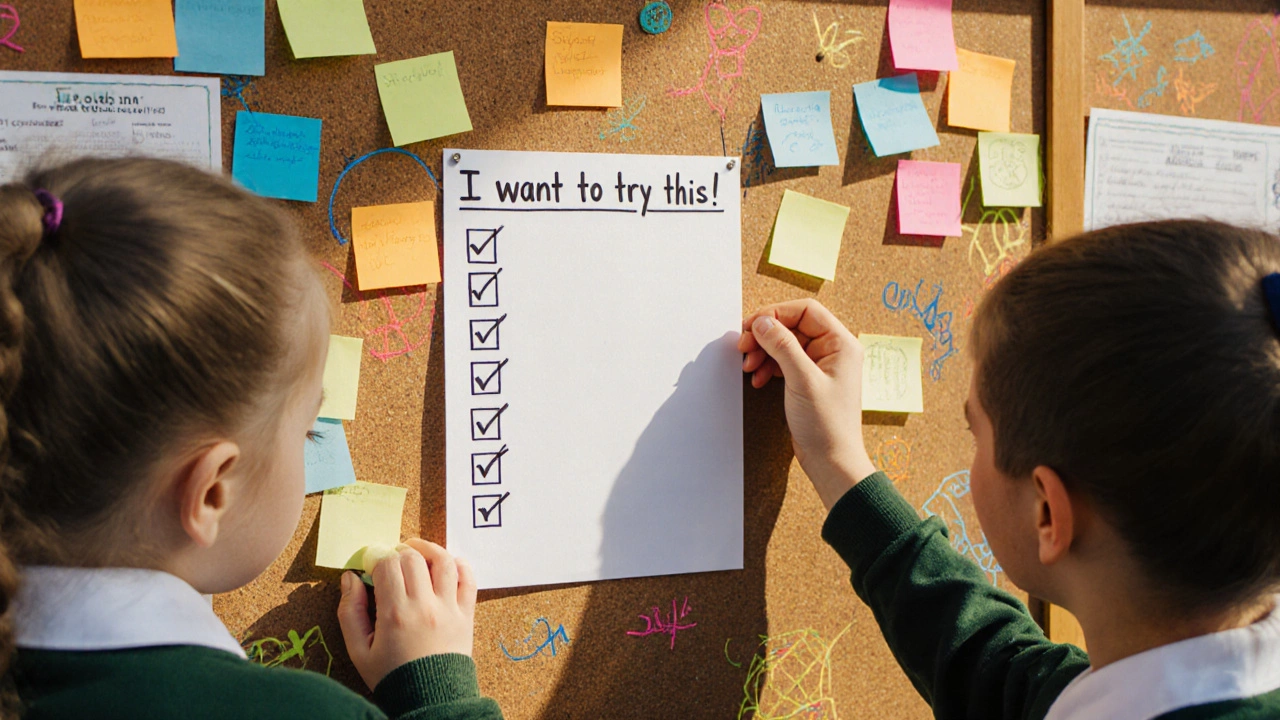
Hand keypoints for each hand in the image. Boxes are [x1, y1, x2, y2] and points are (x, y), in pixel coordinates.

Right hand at [337, 539, 476, 689]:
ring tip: (415, 550)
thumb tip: (350, 578)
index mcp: (395, 614)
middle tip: (390, 561)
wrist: (429, 699)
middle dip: (398, 553)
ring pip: (443, 562)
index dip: (376, 557)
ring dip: (428, 549)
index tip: (371, 565)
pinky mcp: (466, 614)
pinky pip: (468, 579)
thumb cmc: (391, 676)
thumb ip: (350, 612)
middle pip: (413, 559)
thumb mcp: (358, 650)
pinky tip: (445, 564)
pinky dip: (459, 565)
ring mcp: (449, 609)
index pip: (388, 565)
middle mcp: (424, 606)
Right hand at [739, 299, 876, 508]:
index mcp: (840, 343)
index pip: (805, 311)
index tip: (751, 326)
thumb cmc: (826, 424)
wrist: (831, 461)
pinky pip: (784, 362)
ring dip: (763, 352)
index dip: (775, 314)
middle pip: (792, 326)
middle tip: (743, 347)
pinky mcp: (808, 380)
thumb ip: (782, 346)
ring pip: (785, 344)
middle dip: (765, 336)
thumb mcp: (801, 380)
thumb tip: (762, 321)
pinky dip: (768, 367)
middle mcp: (832, 350)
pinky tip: (757, 379)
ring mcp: (820, 365)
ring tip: (748, 367)